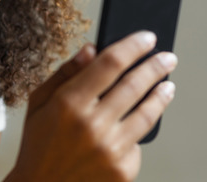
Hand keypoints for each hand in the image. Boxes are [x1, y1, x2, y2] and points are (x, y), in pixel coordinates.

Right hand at [10, 32, 177, 181]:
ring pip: (146, 114)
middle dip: (155, 67)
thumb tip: (91, 49)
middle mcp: (91, 125)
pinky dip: (139, 131)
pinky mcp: (122, 170)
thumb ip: (64, 74)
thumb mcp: (38, 103)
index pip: (109, 64)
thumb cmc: (38, 143)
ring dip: (161, 95)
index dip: (132, 46)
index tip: (147, 38)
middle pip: (134, 85)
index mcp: (67, 103)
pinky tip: (137, 123)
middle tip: (168, 58)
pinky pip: (138, 143)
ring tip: (167, 85)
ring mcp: (110, 149)